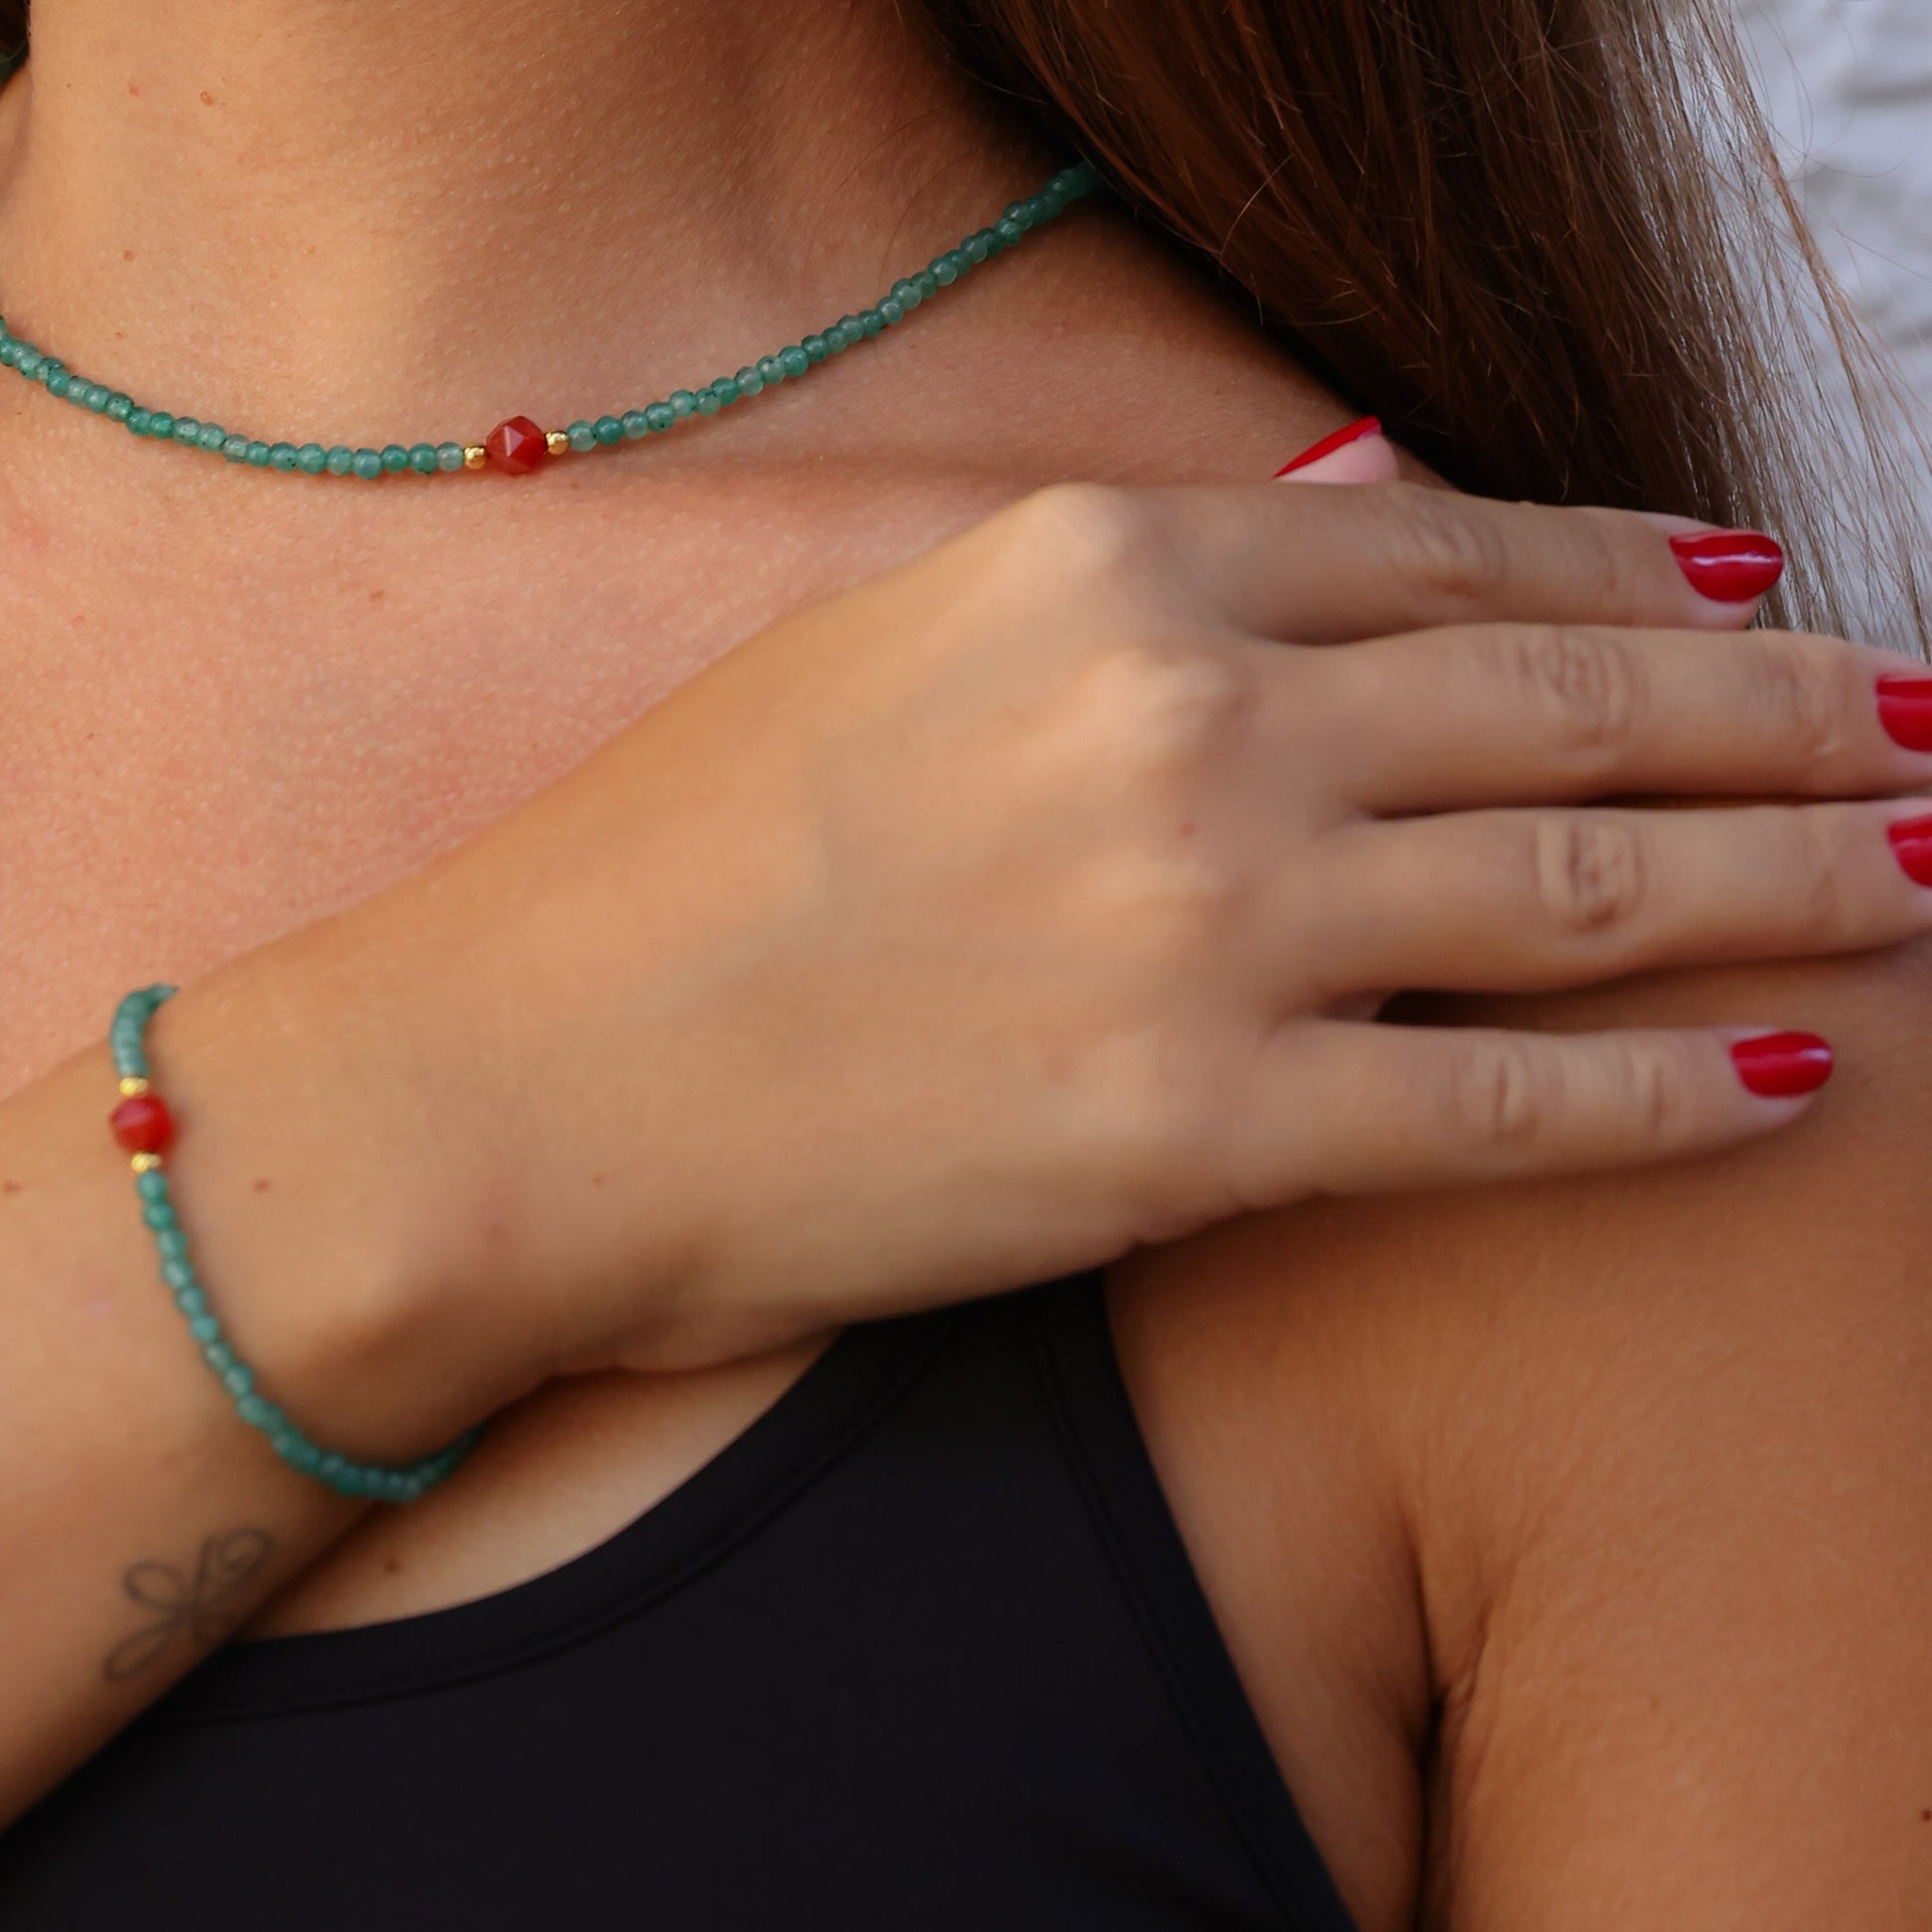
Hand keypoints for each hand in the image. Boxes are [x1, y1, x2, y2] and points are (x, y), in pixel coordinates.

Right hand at [307, 476, 1931, 1378]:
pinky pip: (1501, 1105)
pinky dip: (1666, 1095)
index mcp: (1100, 566)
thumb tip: (1331, 533)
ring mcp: (1198, 923)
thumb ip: (1119, 591)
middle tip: (1921, 727)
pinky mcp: (1189, 1129)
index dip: (1638, 583)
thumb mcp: (892, 640)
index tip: (1761, 613)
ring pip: (1582, 894)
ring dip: (1787, 881)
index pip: (1453, 548)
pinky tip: (1795, 1079)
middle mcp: (1181, 715)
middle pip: (1568, 704)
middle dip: (1782, 719)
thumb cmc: (671, 862)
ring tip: (1919, 875)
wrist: (513, 1082)